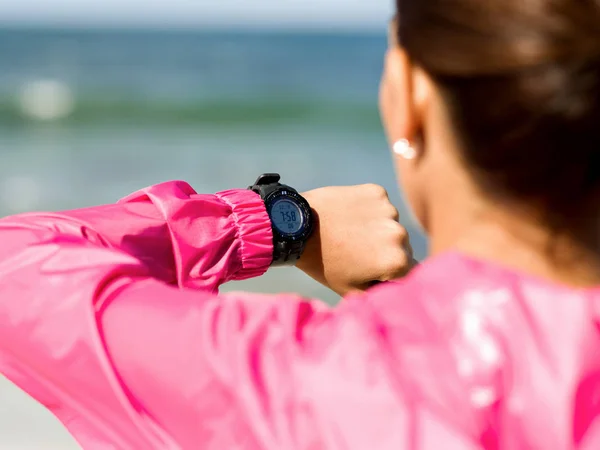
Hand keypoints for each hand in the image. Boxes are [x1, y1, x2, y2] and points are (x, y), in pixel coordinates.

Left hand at [298, 184, 415, 295]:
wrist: (296, 226)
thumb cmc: (323, 263)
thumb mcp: (352, 291)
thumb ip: (381, 294)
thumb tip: (400, 293)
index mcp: (397, 261)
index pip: (406, 271)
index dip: (386, 273)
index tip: (365, 269)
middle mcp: (398, 233)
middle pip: (402, 247)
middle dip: (383, 251)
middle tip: (354, 251)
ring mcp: (388, 209)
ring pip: (390, 224)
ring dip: (376, 229)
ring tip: (348, 233)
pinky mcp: (376, 192)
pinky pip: (379, 205)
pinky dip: (368, 210)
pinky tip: (347, 216)